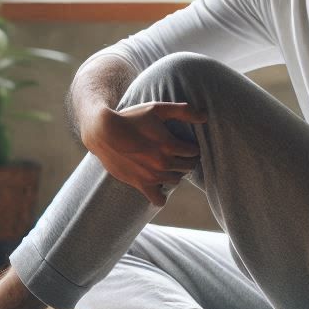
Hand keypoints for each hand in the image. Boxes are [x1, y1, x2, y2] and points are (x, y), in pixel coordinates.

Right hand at [83, 101, 207, 206]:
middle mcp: (163, 163)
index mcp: (170, 145)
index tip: (185, 143)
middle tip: (178, 153)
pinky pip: (158, 200)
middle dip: (187, 159)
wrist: (103, 132)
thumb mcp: (157, 109)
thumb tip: (205, 116)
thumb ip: (183, 111)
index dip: (191, 146)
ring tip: (167, 164)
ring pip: (176, 180)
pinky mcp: (140, 184)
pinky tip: (159, 185)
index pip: (193, 151)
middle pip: (188, 167)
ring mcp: (152, 176)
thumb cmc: (131, 118)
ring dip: (175, 173)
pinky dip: (162, 196)